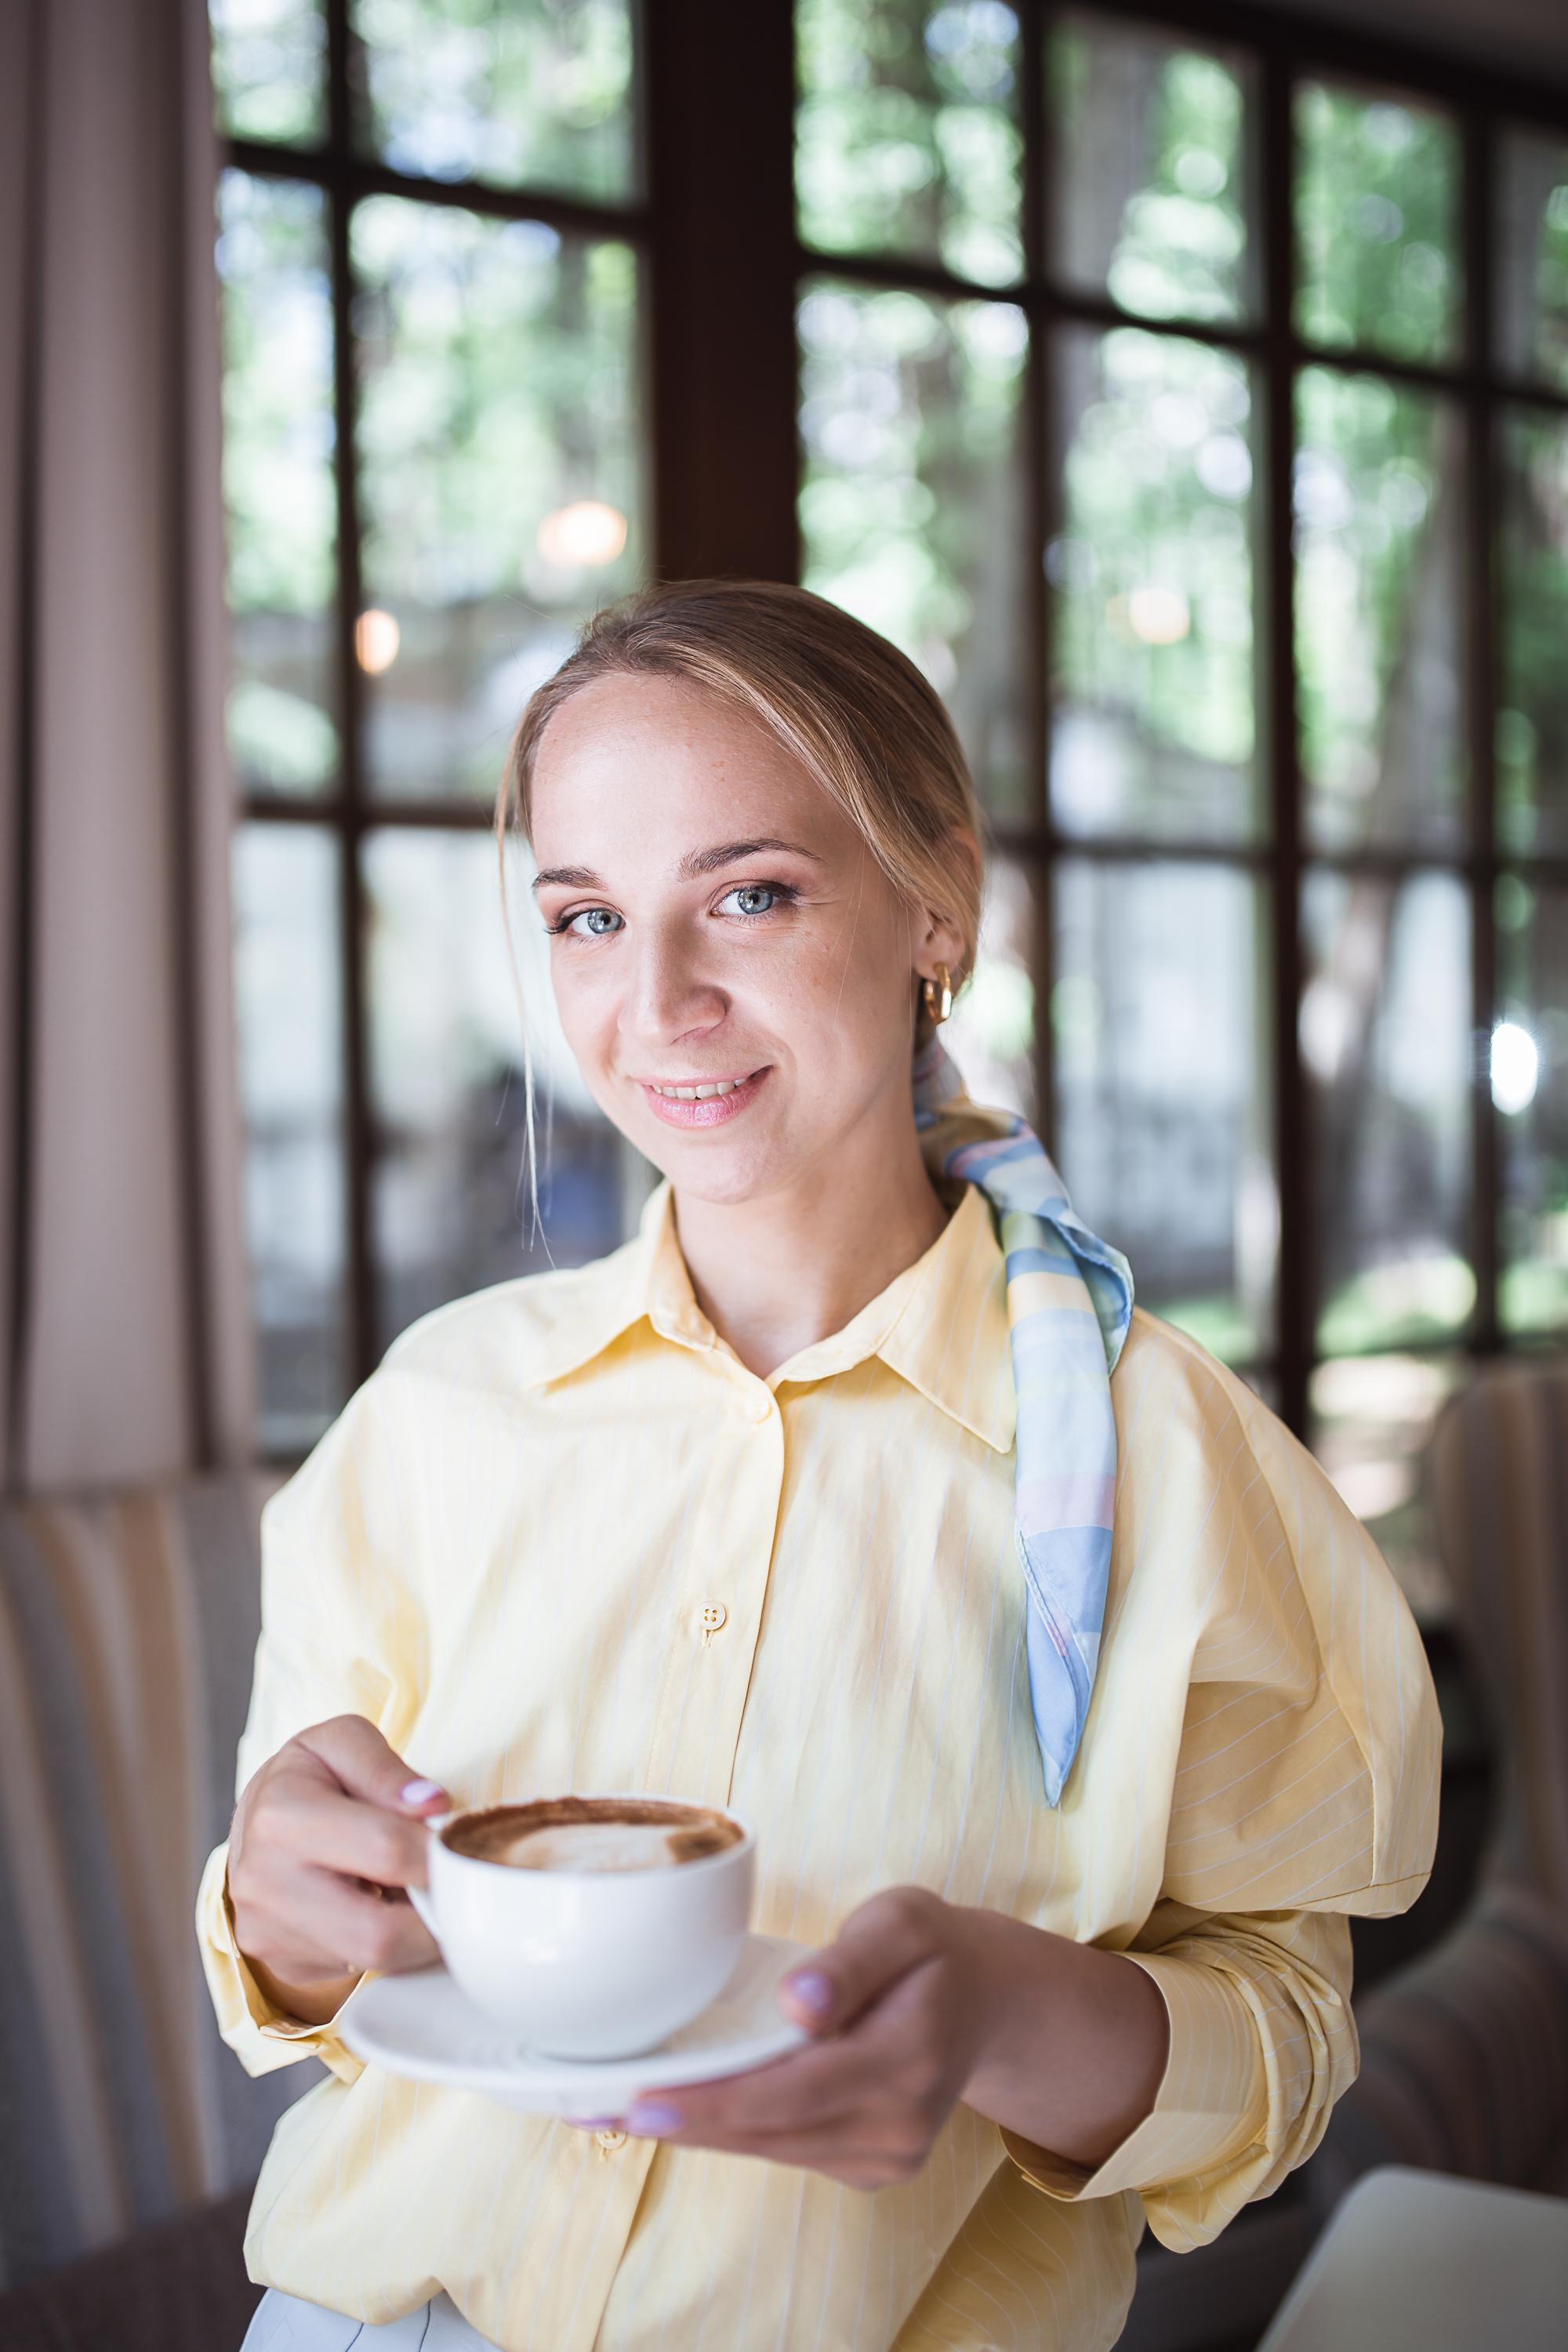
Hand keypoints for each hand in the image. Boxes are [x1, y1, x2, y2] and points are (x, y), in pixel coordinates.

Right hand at [227, 1714, 450, 2025]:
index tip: (458, 1844)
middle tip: (455, 1886)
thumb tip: (434, 1809)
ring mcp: (268, 1934)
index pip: (386, 1849)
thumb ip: (388, 1771)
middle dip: (436, 1915)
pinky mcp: (282, 1965)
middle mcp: (264, 1884)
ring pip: (375, 1959)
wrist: (256, 1821)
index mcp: (281, 1816)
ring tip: (410, 1886)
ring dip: (412, 1930)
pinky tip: (377, 1905)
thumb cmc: (311, 1776)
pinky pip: (356, 1969)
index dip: (438, 1851)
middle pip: (381, 1935)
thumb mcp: (343, 1742)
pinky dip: (384, 1942)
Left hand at [589, 1887, 1170, 2185]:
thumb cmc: (934, 1950)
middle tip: (586, 2105)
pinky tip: (672, 2107)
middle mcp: (896, 2127)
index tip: (638, 2099)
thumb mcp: (902, 1921)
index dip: (711, 2101)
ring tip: (605, 2106)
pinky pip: (782, 2147)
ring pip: (767, 2147)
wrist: (986, 2000)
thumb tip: (798, 2004)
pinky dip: (726, 2128)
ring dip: (691, 2129)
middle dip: (678, 2120)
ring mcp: (883, 2156)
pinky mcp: (866, 2164)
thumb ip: (850, 1961)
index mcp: (906, 2062)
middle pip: (767, 2130)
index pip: (790, 2092)